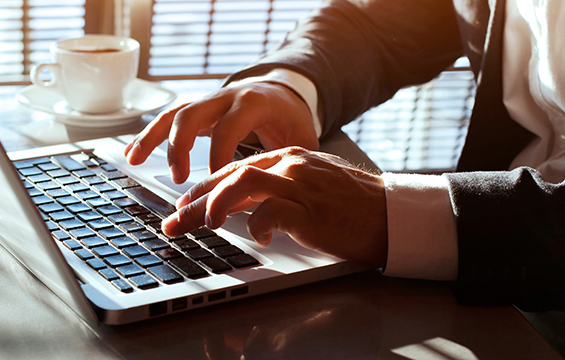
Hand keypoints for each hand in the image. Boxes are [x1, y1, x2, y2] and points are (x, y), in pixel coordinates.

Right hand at [124, 81, 318, 183]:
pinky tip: (132, 154)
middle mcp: (226, 97)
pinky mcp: (197, 109)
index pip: (228, 128)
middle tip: (180, 178)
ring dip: (153, 138)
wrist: (283, 92)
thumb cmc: (290, 119)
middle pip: (192, 115)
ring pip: (173, 114)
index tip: (216, 185)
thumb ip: (289, 164)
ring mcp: (208, 101)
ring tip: (135, 161)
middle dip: (180, 147)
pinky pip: (167, 118)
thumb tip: (278, 198)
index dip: (219, 157)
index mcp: (253, 103)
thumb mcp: (300, 138)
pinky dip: (148, 135)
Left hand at [161, 147, 387, 263]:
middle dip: (195, 200)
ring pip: (243, 183)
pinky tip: (257, 238)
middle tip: (173, 223)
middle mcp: (290, 165)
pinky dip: (256, 225)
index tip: (184, 208)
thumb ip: (277, 192)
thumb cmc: (351, 207)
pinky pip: (271, 211)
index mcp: (288, 158)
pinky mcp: (311, 208)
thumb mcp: (309, 189)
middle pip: (229, 176)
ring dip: (216, 204)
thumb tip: (242, 210)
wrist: (390, 214)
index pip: (234, 169)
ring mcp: (300, 184)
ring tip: (204, 225)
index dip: (204, 189)